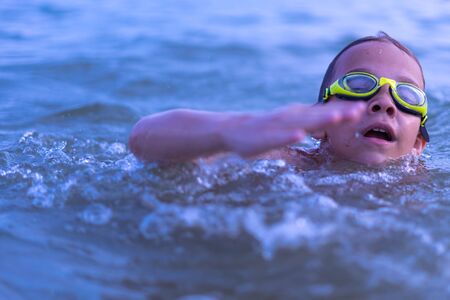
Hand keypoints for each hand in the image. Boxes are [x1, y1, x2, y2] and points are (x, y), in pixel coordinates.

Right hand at [220, 101, 364, 156]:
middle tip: (360, 109)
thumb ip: (307, 129)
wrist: (232, 130)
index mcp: (296, 117)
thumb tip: (326, 134)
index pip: (322, 112)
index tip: (363, 107)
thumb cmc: (263, 132)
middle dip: (338, 112)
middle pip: (318, 115)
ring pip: (301, 123)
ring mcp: (277, 126)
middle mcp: (290, 118)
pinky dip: (289, 136)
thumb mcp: (289, 131)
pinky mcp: (264, 137)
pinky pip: (278, 137)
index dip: (342, 110)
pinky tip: (299, 136)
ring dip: (319, 120)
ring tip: (337, 117)